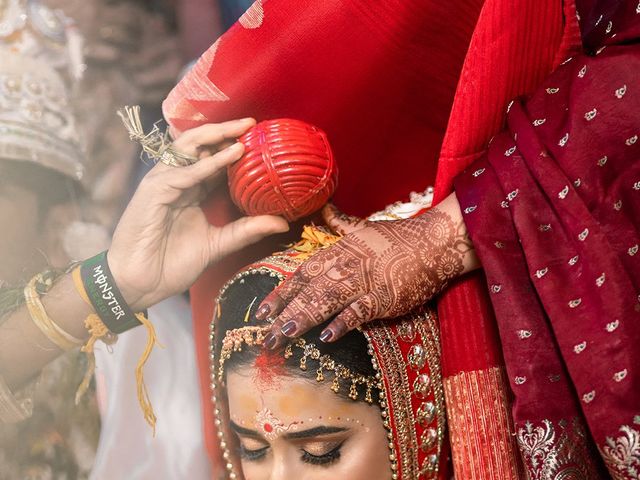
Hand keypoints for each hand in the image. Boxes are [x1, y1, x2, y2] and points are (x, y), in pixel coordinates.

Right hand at [108, 118, 288, 310]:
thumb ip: (247, 230)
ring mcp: (162, 184)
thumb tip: (283, 223)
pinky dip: (207, 163)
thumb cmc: (172, 264)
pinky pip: (183, 173)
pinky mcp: (153, 192)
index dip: (233, 147)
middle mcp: (176, 181)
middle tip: (253, 123)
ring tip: (243, 129)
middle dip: (225, 131)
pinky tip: (230, 154)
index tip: (260, 139)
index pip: (212, 159)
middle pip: (200, 146)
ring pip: (188, 149)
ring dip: (216, 137)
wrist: (141, 283)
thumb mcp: (219, 244)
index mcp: (190, 189)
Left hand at [256, 194, 477, 347]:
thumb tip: (324, 209)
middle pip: (310, 291)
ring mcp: (366, 281)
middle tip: (266, 336)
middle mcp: (347, 265)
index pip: (303, 274)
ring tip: (284, 335)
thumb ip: (339, 224)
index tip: (262, 310)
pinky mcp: (386, 296)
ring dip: (305, 317)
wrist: (434, 242)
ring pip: (328, 300)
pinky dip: (344, 322)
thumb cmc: (398, 238)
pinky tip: (327, 337)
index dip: (282, 293)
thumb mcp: (364, 227)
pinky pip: (361, 310)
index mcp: (339, 251)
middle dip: (286, 313)